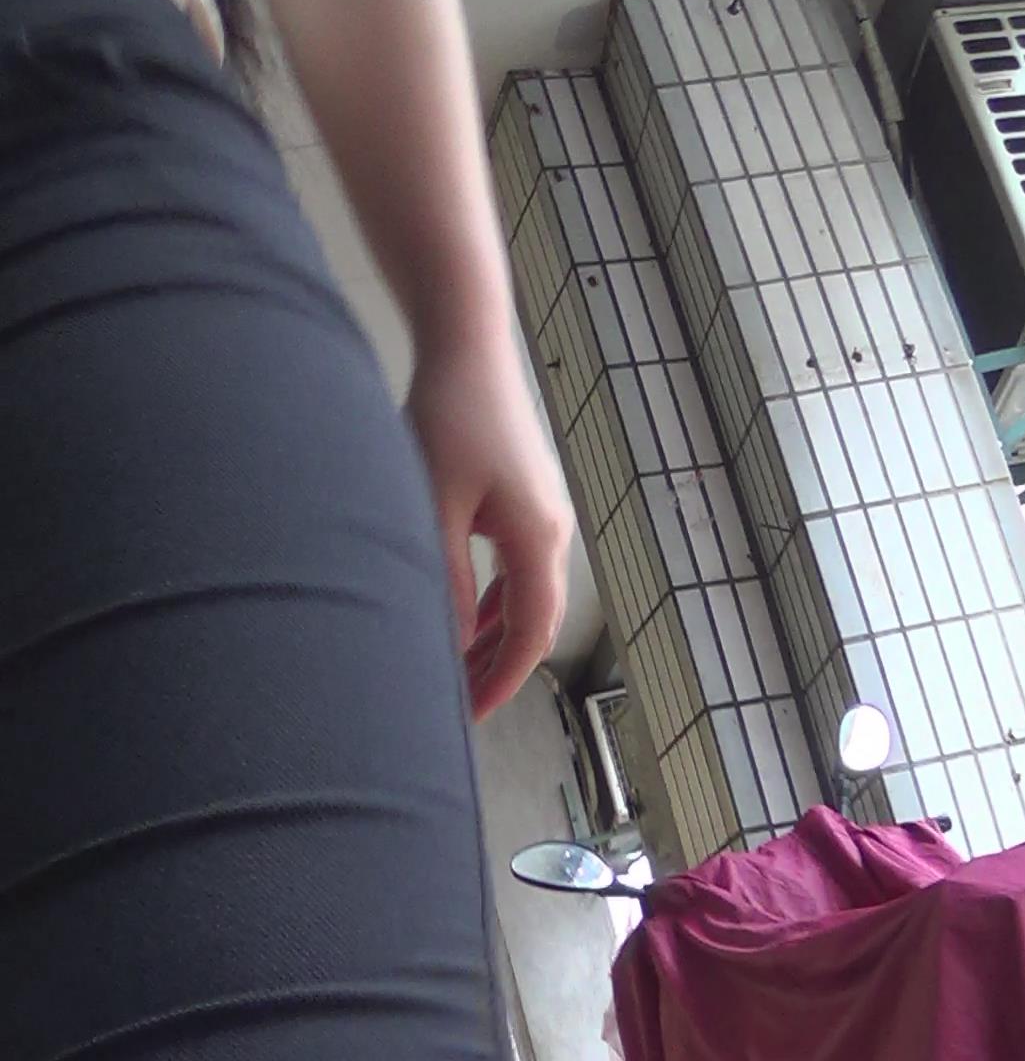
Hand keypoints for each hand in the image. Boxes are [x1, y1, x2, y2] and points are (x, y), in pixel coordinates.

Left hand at [408, 339, 573, 720]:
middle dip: (498, 670)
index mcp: (537, 538)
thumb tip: (446, 644)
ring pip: (527, 600)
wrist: (468, 345)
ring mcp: (544, 517)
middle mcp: (552, 532)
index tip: (473, 715)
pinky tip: (464, 622)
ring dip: (494, 639)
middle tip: (460, 709)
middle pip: (535, 624)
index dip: (502, 681)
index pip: (529, 633)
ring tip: (458, 675)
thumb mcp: (435, 505)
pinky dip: (495, 606)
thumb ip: (444, 578)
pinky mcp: (528, 503)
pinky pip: (519, 573)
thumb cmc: (449, 413)